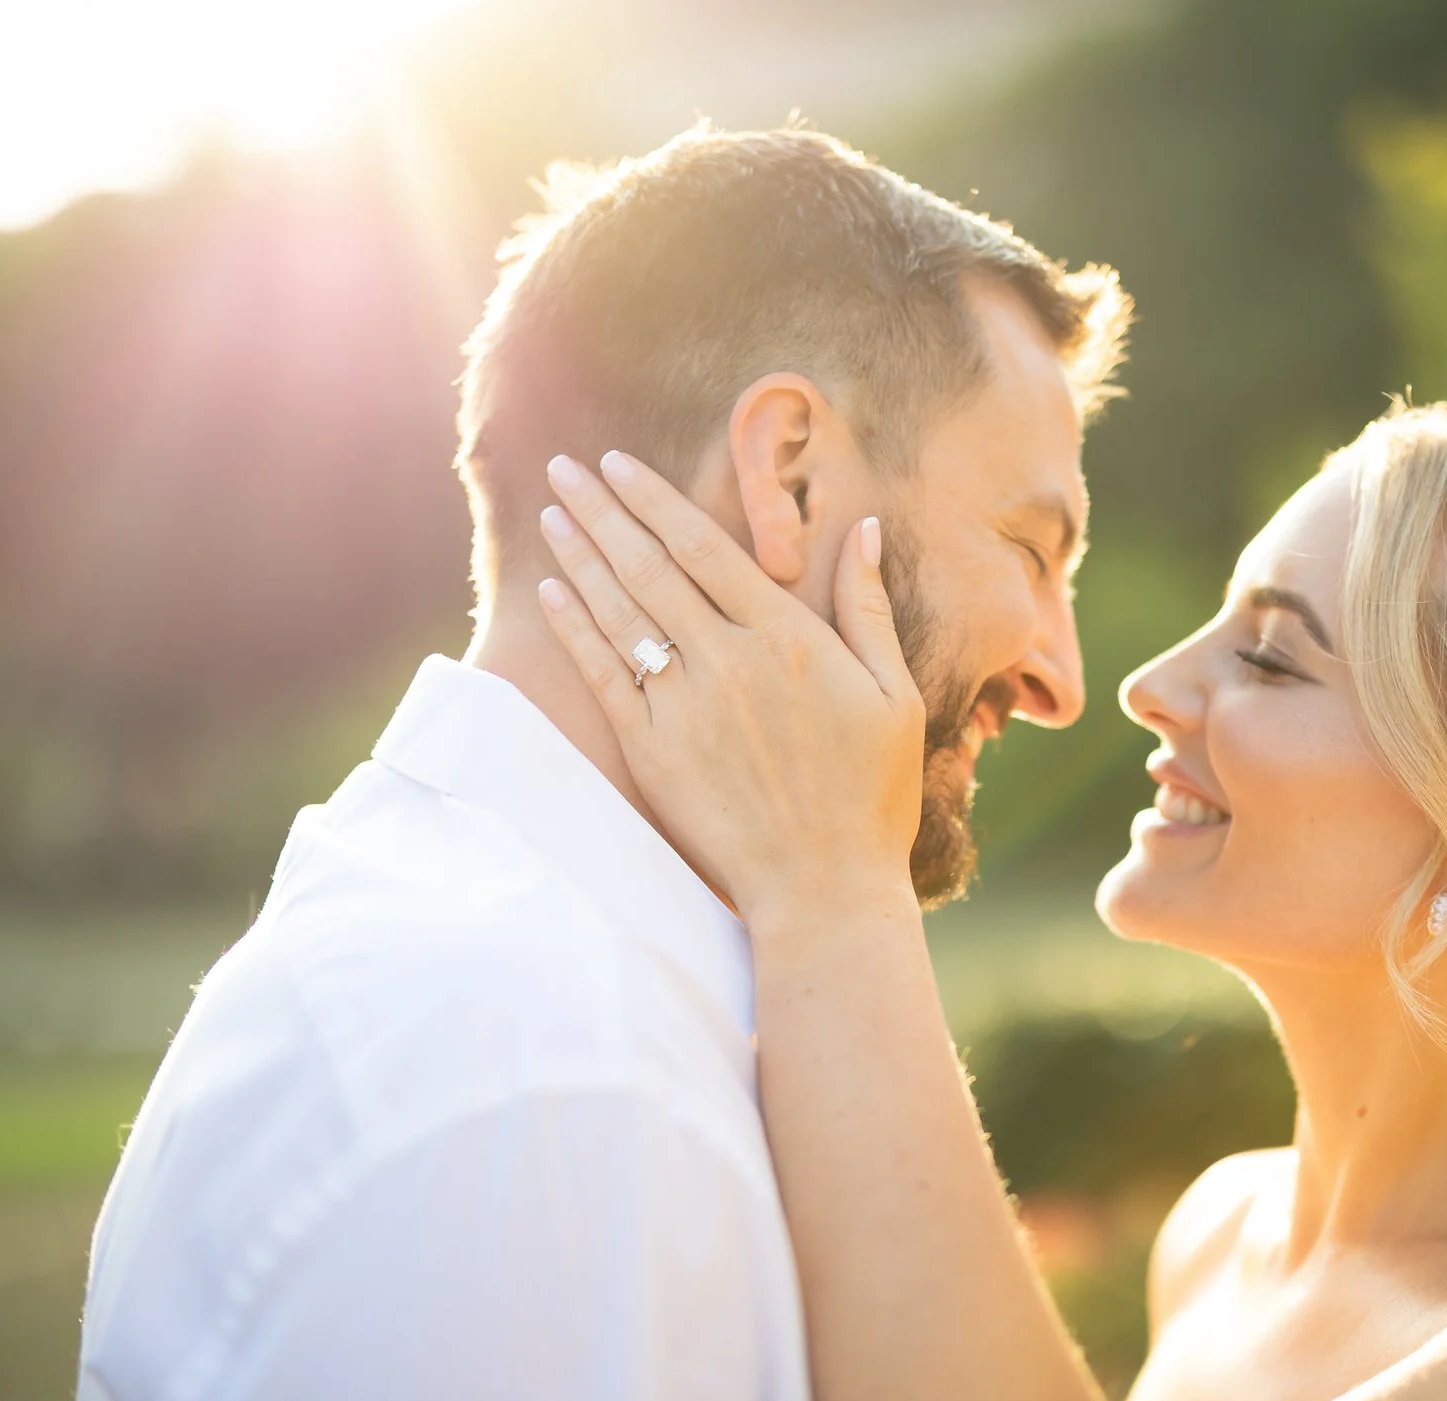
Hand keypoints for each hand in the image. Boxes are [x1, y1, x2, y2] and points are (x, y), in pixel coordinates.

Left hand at [534, 450, 925, 925]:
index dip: (654, 500)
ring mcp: (684, 708)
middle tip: (565, 469)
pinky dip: (577, 629)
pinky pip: (606, 676)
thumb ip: (869, 608)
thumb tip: (863, 528)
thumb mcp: (894, 694)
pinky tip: (555, 592)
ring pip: (620, 613)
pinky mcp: (654, 752)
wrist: (824, 890)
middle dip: (602, 511)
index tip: (619, 464)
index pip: (704, 547)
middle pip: (650, 567)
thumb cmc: (872, 795)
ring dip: (580, 557)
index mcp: (786, 638)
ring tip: (553, 514)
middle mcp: (727, 662)